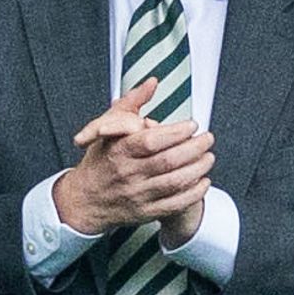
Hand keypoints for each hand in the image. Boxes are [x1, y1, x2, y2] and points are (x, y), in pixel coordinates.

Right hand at [54, 80, 214, 236]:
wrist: (85, 200)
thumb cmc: (99, 162)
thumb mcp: (106, 129)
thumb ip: (131, 104)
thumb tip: (151, 83)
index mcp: (117, 152)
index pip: (150, 141)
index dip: (176, 132)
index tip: (191, 125)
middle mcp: (127, 174)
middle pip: (168, 161)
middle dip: (194, 148)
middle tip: (207, 139)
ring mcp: (137, 194)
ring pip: (175, 182)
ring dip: (198, 168)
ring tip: (208, 157)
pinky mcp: (146, 211)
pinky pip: (176, 203)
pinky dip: (195, 192)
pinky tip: (203, 181)